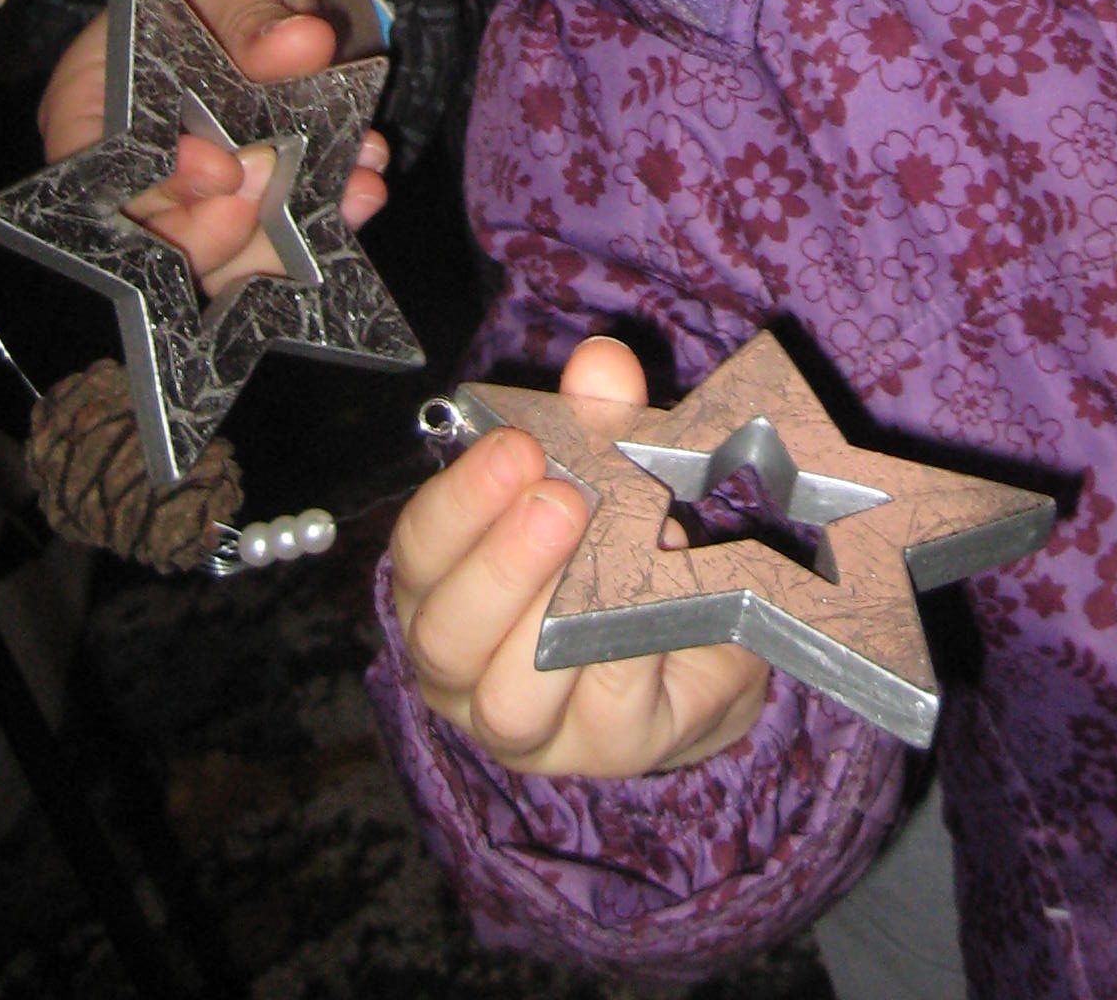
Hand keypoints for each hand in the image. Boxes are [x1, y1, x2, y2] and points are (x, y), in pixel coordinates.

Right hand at [34, 0, 386, 295]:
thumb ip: (253, 15)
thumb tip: (300, 44)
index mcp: (91, 106)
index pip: (101, 171)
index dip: (156, 185)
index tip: (222, 169)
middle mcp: (130, 170)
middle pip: (156, 234)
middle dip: (223, 224)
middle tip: (277, 183)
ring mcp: (189, 203)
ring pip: (222, 255)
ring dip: (287, 230)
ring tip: (348, 183)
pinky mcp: (244, 215)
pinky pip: (276, 241)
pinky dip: (323, 218)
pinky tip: (361, 186)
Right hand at [391, 338, 769, 776]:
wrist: (697, 642)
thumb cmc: (620, 547)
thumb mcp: (608, 470)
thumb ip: (595, 418)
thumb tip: (600, 364)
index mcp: (443, 590)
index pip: (419, 553)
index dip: (461, 503)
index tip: (515, 449)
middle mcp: (464, 672)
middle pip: (447, 639)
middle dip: (503, 565)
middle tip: (561, 500)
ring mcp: (529, 728)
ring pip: (511, 698)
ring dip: (561, 618)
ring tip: (613, 550)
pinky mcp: (607, 751)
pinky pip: (608, 711)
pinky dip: (633, 649)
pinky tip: (659, 596)